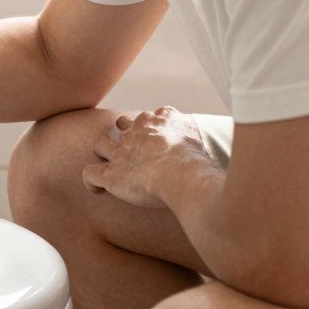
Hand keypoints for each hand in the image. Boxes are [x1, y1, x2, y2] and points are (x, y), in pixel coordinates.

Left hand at [84, 106, 220, 207]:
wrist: (180, 172)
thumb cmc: (198, 159)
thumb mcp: (204, 135)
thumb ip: (202, 132)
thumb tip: (219, 138)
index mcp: (158, 122)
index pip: (150, 117)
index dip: (151, 128)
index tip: (158, 141)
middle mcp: (136, 133)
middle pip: (123, 125)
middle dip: (124, 134)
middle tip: (134, 152)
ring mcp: (120, 153)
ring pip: (101, 144)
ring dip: (104, 153)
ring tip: (113, 167)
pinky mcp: (111, 174)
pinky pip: (89, 174)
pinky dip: (91, 182)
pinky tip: (99, 191)